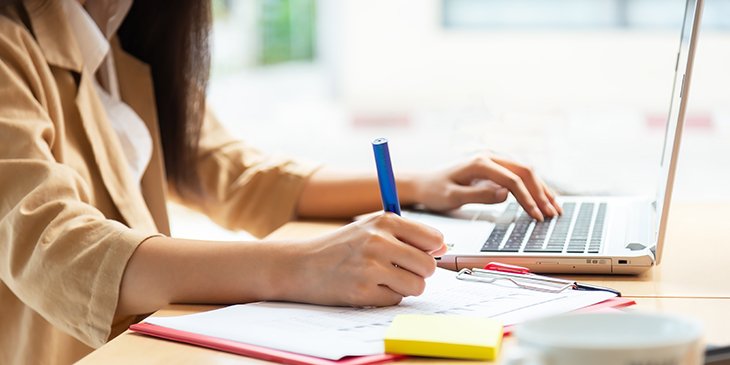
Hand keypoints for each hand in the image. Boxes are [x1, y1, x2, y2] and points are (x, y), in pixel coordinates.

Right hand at [278, 213, 446, 306]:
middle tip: (398, 270)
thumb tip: (442, 246)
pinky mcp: (363, 292)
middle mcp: (378, 241)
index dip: (430, 250)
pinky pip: (396, 300)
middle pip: (428, 265)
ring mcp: (370, 267)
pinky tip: (368, 287)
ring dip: (404, 287)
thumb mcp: (370, 228)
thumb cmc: (339, 247)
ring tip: (384, 279)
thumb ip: (406, 234)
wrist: (300, 265)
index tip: (419, 254)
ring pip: (417, 286)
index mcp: (384, 220)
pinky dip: (386, 297)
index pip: (433, 238)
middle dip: (418, 272)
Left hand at [404, 152, 560, 220]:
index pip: (512, 179)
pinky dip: (533, 188)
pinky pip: (519, 176)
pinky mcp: (494, 170)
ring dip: (541, 190)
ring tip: (555, 208)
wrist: (422, 184)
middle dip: (541, 193)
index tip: (536, 214)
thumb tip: (505, 194)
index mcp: (480, 162)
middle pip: (525, 172)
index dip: (527, 197)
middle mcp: (489, 157)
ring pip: (526, 172)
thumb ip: (478, 195)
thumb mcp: (451, 197)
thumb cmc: (434, 190)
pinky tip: (543, 199)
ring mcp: (493, 162)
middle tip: (553, 213)